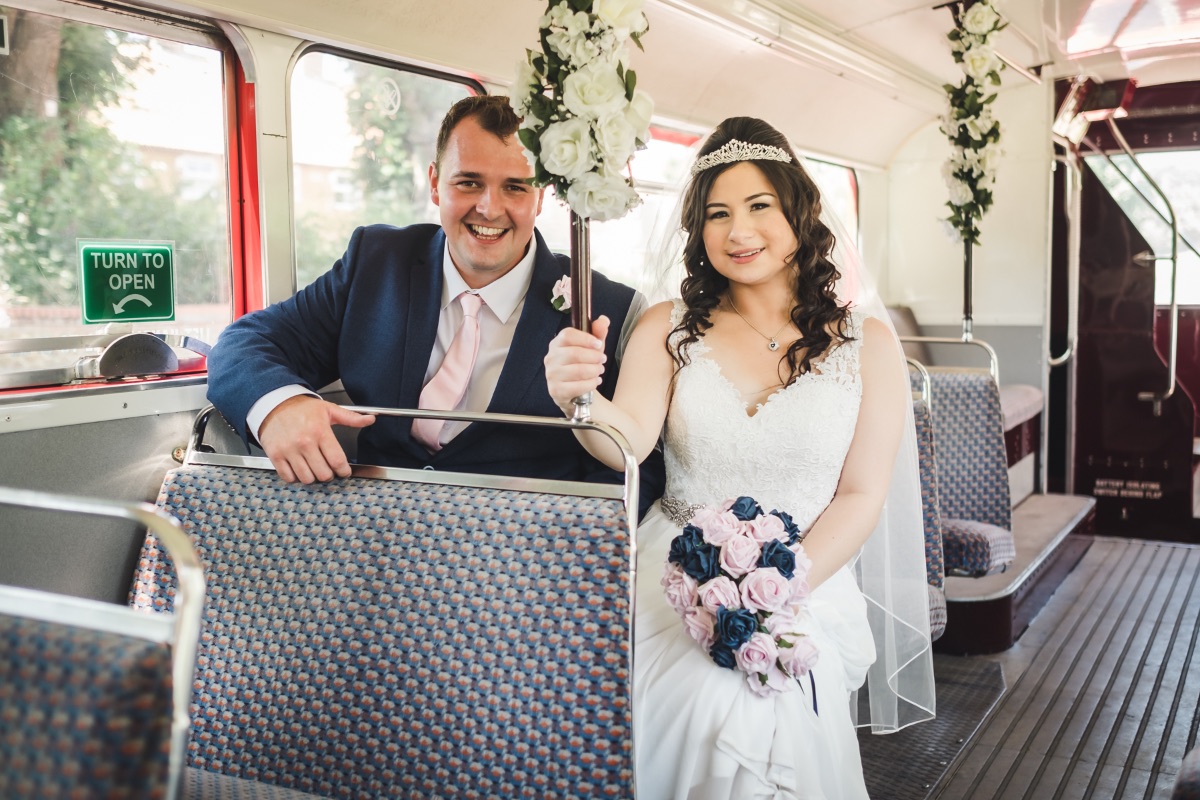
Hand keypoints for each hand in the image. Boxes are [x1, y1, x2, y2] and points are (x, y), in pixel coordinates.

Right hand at [257, 395, 374, 482]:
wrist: (274, 404)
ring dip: (313, 477)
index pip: (337, 461)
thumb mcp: (329, 409)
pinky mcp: (275, 455)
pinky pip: (288, 478)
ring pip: (307, 479)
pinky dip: (295, 477)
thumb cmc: (302, 408)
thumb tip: (371, 418)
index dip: (344, 471)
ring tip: (314, 469)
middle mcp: (304, 442)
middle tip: (329, 469)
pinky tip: (300, 469)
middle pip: (323, 474)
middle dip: (329, 475)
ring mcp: (288, 450)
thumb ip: (352, 417)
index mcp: (320, 431)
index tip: (344, 471)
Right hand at [544, 315, 609, 414]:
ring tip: (600, 370)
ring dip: (594, 371)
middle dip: (593, 357)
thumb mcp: (592, 347)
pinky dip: (590, 384)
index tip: (599, 344)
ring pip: (578, 371)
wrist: (575, 391)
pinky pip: (577, 387)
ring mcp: (551, 375)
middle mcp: (551, 358)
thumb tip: (603, 320)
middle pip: (574, 353)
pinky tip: (595, 382)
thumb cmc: (583, 364)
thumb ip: (598, 332)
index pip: (567, 335)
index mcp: (557, 343)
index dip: (585, 338)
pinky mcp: (556, 391)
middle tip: (603, 360)